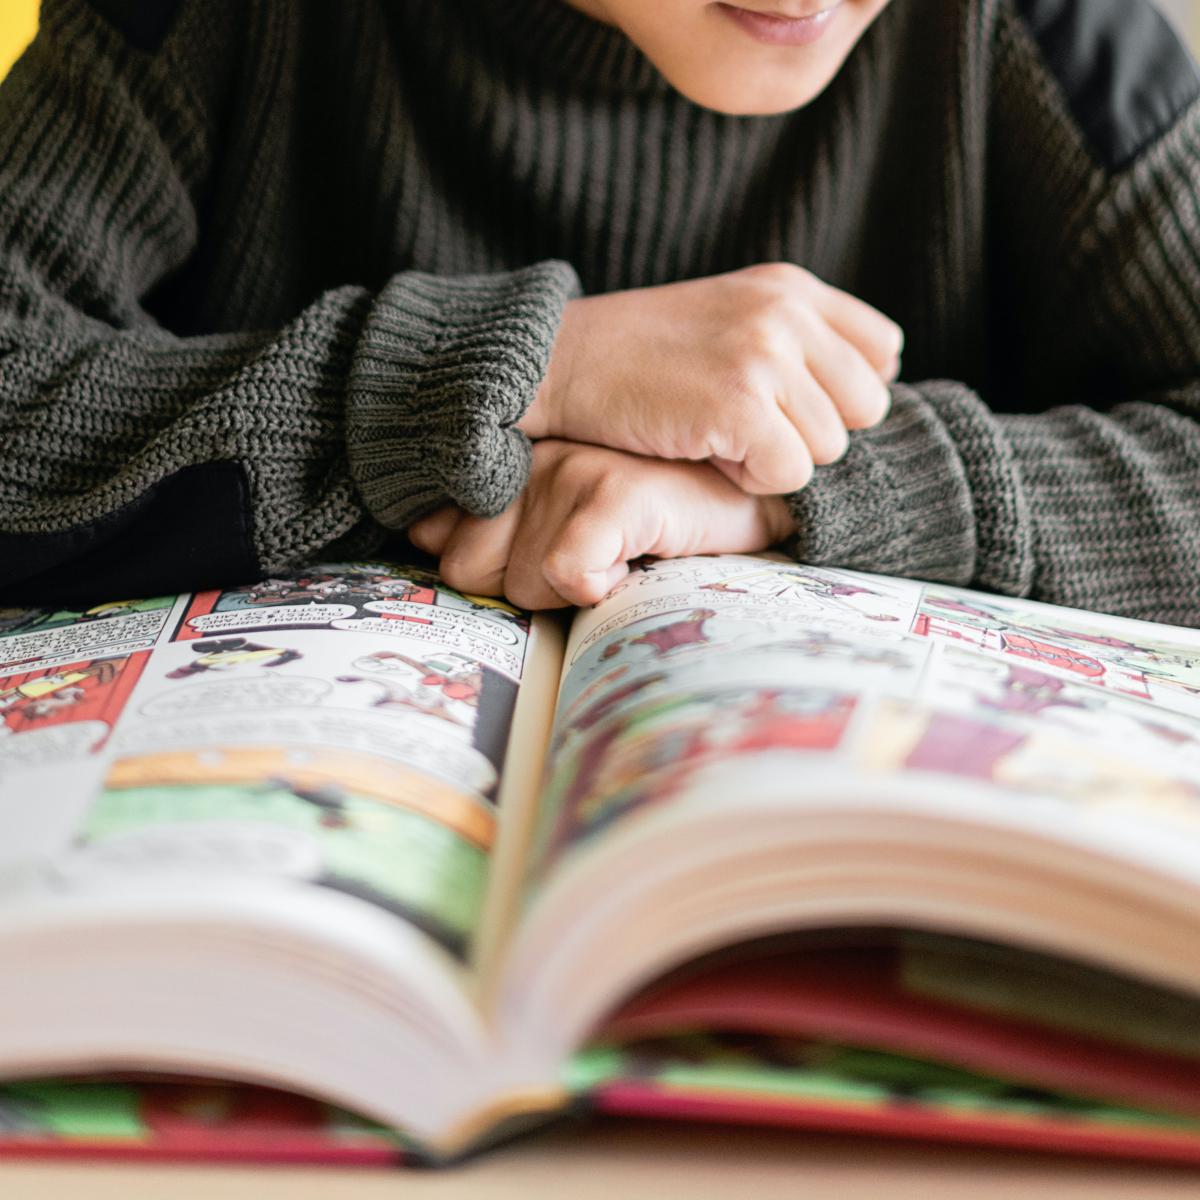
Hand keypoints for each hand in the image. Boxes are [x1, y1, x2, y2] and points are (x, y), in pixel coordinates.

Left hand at [409, 440, 796, 608]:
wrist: (748, 505)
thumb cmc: (653, 526)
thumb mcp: (561, 527)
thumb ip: (492, 530)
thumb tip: (423, 536)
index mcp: (514, 464)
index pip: (445, 548)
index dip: (493, 577)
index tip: (551, 565)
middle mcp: (532, 457)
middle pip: (469, 573)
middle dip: (525, 589)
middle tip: (589, 563)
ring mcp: (571, 468)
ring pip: (519, 582)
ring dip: (568, 594)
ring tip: (619, 558)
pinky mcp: (614, 491)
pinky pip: (566, 573)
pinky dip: (597, 589)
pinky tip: (632, 565)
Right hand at [518, 263, 901, 494]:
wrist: (560, 362)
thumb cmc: (640, 356)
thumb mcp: (730, 316)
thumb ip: (800, 340)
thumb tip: (880, 387)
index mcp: (791, 287)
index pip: (881, 352)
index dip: (841, 393)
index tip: (785, 402)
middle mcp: (787, 313)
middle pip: (864, 409)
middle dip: (810, 431)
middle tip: (744, 423)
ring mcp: (765, 355)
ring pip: (827, 448)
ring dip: (772, 457)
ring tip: (714, 430)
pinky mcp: (740, 403)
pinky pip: (788, 474)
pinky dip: (748, 477)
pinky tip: (705, 450)